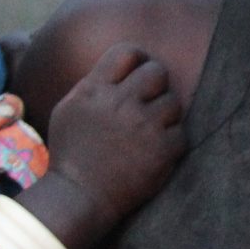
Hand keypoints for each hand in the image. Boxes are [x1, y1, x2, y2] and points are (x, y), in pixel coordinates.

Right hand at [41, 44, 186, 239]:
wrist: (80, 196)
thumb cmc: (71, 153)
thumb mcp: (69, 109)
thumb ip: (94, 84)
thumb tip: (121, 67)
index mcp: (95, 90)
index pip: (127, 52)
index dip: (138, 59)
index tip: (138, 74)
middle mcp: (120, 103)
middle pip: (157, 71)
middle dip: (156, 84)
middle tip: (148, 102)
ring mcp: (144, 126)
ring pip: (174, 101)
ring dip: (165, 114)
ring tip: (149, 130)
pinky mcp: (162, 150)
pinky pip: (181, 132)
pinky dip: (171, 142)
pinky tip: (154, 151)